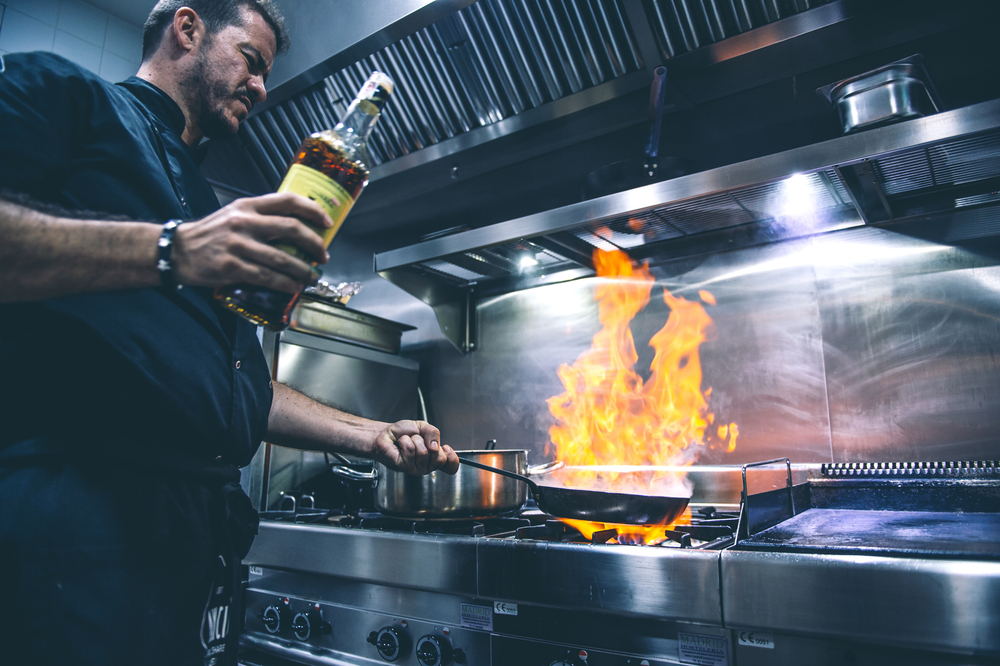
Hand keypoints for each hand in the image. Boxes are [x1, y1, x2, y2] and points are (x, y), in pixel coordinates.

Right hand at [171, 192, 331, 292]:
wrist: (176, 250)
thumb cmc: (210, 234)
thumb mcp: (234, 214)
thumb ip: (261, 217)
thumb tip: (296, 227)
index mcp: (248, 206)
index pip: (288, 201)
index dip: (313, 210)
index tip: (327, 222)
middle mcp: (245, 222)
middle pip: (292, 229)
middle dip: (314, 244)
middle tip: (323, 256)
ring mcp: (238, 245)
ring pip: (283, 259)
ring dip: (304, 271)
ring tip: (311, 277)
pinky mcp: (232, 267)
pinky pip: (267, 277)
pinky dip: (285, 284)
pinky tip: (293, 287)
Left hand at [372, 420, 459, 474]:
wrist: (386, 433)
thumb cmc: (403, 433)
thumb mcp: (423, 427)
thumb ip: (434, 433)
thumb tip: (437, 445)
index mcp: (434, 457)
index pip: (451, 466)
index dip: (451, 458)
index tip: (445, 447)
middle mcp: (427, 466)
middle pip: (439, 459)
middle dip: (429, 443)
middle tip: (420, 440)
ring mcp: (416, 468)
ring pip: (424, 453)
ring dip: (415, 440)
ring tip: (408, 441)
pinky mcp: (404, 466)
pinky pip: (411, 451)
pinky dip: (405, 442)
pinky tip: (401, 444)